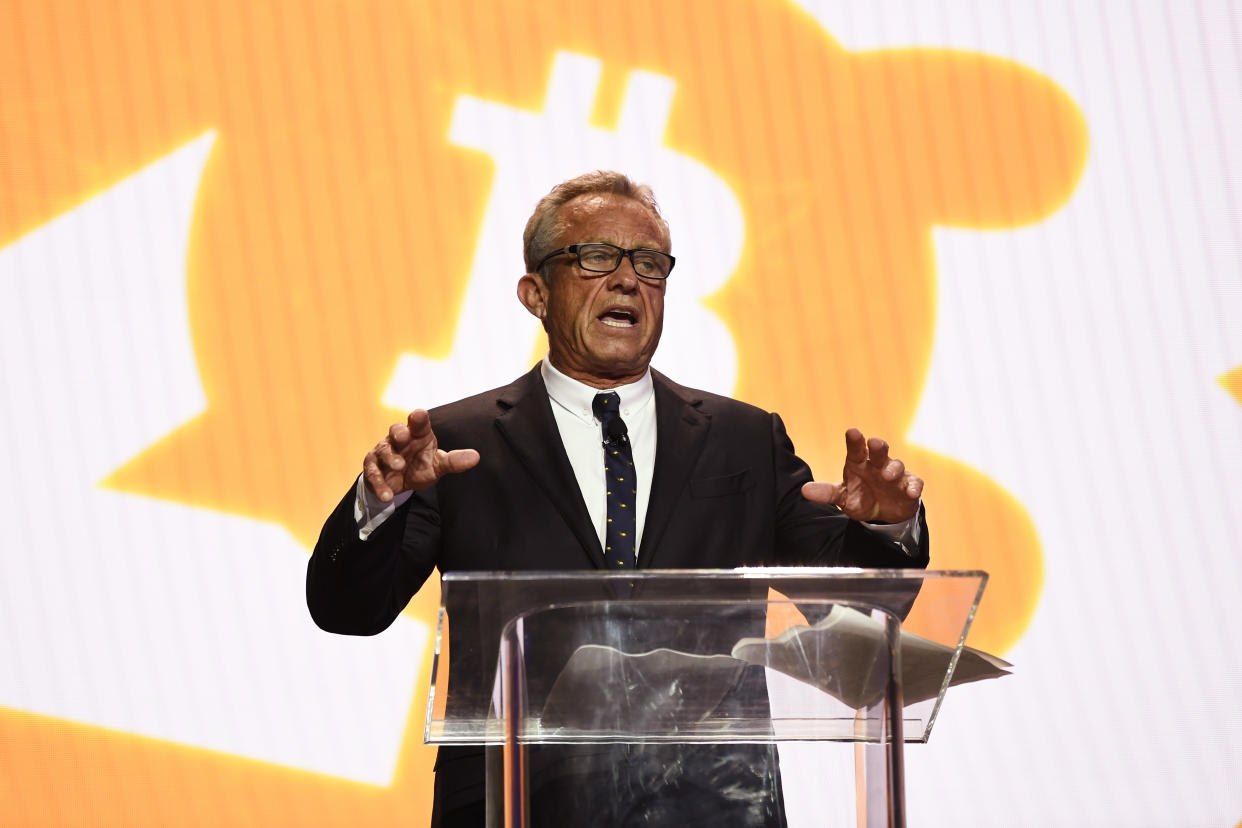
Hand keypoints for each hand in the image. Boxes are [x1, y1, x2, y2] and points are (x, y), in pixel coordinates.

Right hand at [362, 409, 479, 501]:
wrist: (400, 484)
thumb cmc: (421, 466)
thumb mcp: (438, 465)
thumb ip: (454, 461)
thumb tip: (476, 457)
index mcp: (418, 434)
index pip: (419, 422)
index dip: (419, 418)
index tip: (419, 415)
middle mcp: (400, 439)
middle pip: (397, 429)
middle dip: (399, 432)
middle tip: (404, 438)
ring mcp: (384, 451)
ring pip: (383, 450)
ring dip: (390, 458)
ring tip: (399, 467)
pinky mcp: (373, 467)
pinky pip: (373, 473)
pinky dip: (380, 484)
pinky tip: (387, 495)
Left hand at [801, 428, 922, 522]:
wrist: (882, 514)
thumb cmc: (860, 497)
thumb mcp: (842, 497)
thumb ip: (826, 493)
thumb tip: (805, 491)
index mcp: (859, 463)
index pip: (856, 449)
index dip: (855, 440)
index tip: (852, 431)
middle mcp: (877, 464)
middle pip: (879, 450)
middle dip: (878, 446)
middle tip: (874, 443)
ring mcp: (895, 474)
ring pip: (897, 465)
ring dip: (893, 468)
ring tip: (887, 475)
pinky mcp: (909, 486)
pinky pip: (914, 483)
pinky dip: (914, 487)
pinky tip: (912, 492)